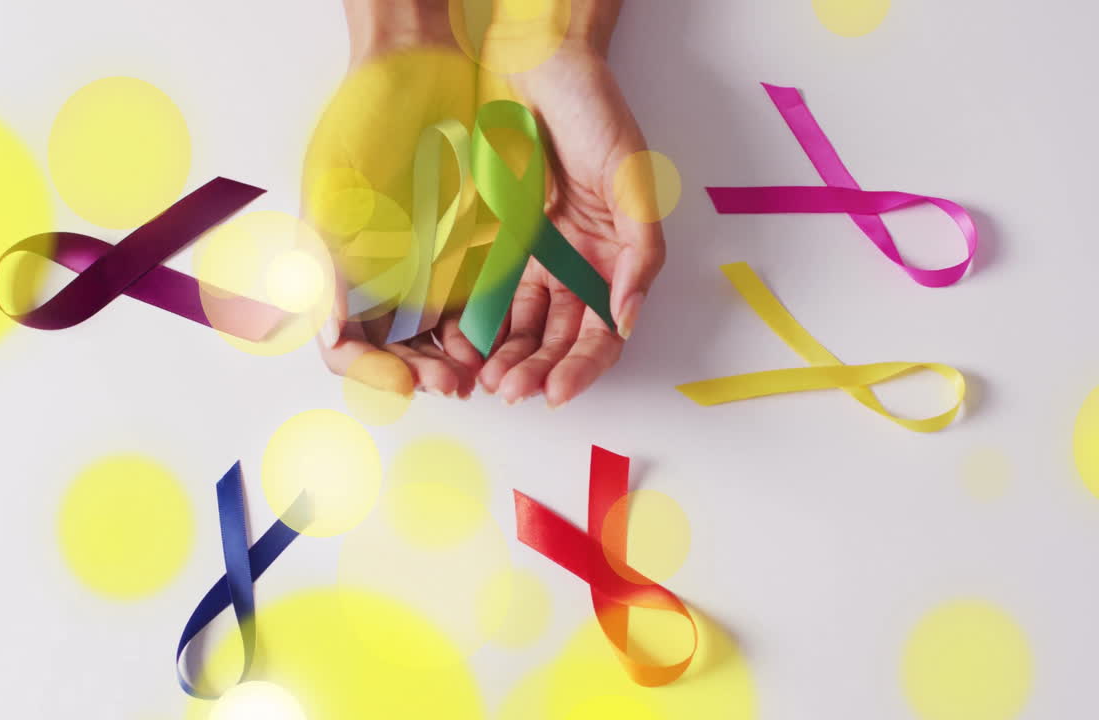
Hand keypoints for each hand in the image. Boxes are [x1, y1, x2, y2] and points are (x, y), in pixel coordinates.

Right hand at [306, 5, 484, 398]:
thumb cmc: (361, 123)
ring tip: (485, 372)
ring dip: (462, 363)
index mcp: (342, 274)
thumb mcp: (332, 196)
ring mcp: (429, 267)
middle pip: (402, 354)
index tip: (406, 380)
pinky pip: (484, 304)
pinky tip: (505, 338)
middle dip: (426, 374)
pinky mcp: (474, 251)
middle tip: (455, 382)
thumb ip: (328, 267)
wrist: (417, 66)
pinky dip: (493, 330)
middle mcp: (384, 280)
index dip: (375, 373)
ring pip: (445, 340)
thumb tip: (334, 334)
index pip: (350, 349)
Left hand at [474, 42, 665, 407]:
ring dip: (504, 357)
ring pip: (519, 325)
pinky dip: (475, 322)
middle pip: (558, 338)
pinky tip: (460, 344)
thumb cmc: (595, 112)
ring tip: (484, 379)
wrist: (536, 61)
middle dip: (537, 369)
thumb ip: (639, 252)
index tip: (557, 392)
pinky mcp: (493, 240)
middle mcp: (573, 265)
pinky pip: (484, 291)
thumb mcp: (634, 180)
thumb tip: (627, 320)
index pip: (602, 331)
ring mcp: (532, 255)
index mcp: (612, 258)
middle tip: (510, 391)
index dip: (583, 367)